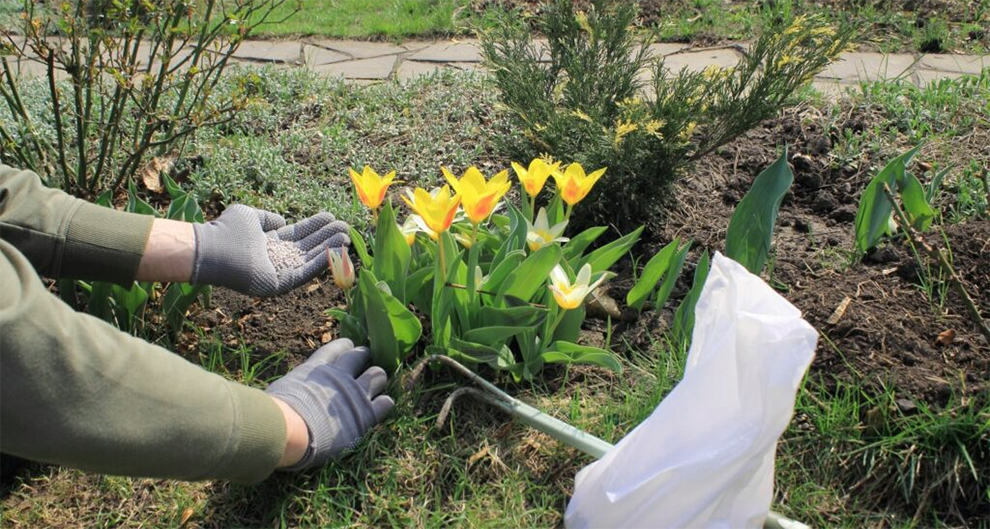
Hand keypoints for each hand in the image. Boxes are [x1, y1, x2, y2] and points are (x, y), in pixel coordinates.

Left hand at [191, 204, 349, 296]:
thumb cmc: (226, 230)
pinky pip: (304, 273)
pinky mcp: (280, 284)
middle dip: (327, 237)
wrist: (214, 249)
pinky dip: (320, 264)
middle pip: (308, 247)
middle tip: (346, 228)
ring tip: (346, 239)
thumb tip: (283, 220)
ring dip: (328, 250)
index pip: (299, 234)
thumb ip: (267, 217)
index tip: (332, 218)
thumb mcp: (249, 215)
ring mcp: (279, 272)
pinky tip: (334, 253)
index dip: (316, 226)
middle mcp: (277, 257)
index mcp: (270, 242)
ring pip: (310, 260)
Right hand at [264, 339, 393, 470]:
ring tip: (375, 384)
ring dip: (377, 378)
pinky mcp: (366, 415)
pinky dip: (385, 403)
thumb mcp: (282, 389)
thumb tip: (287, 391)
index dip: (345, 347)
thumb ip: (295, 386)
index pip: (338, 347)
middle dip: (364, 358)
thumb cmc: (277, 413)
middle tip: (364, 364)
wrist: (290, 430)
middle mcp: (340, 376)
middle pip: (361, 356)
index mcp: (318, 367)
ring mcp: (355, 394)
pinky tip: (381, 406)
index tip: (348, 350)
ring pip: (378, 375)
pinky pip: (386, 403)